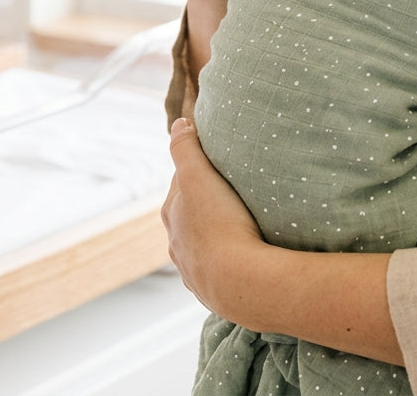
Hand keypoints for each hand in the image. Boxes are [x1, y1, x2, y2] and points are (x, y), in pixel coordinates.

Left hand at [161, 117, 263, 315]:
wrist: (239, 282)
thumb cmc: (220, 225)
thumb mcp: (198, 177)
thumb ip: (185, 148)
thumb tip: (178, 124)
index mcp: (171, 214)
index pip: (182, 182)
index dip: (200, 170)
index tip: (219, 164)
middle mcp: (177, 244)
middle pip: (191, 215)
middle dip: (208, 205)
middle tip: (235, 195)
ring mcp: (195, 270)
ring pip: (204, 246)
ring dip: (219, 236)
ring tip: (243, 228)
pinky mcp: (215, 292)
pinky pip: (221, 271)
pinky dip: (229, 263)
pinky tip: (244, 260)